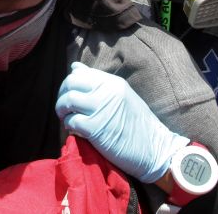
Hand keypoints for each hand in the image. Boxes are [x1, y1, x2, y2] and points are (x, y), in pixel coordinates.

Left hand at [55, 62, 188, 182]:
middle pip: (70, 83)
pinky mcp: (96, 129)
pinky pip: (71, 121)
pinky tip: (75, 130)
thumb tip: (74, 67)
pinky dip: (69, 125)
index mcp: (113, 82)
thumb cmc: (138, 125)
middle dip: (61, 95)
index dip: (69, 84)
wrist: (155, 150)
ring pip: (67, 100)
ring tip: (67, 118)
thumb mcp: (121, 96)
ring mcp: (101, 109)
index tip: (70, 95)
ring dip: (62, 110)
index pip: (80, 73)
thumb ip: (98, 82)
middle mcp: (107, 92)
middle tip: (64, 108)